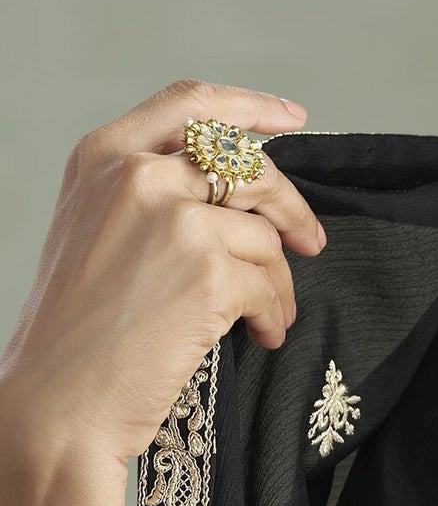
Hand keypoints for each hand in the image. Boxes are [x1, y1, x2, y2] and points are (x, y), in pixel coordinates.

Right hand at [0, 79, 321, 505]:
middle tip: (311, 240)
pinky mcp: (209, 270)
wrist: (58, 401)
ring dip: (279, 280)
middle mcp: (138, 175)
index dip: (250, 107)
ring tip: (267, 317)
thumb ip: (154, 198)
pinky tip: (263, 336)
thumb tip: (239, 200)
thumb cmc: (78, 332)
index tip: (293, 118)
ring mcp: (175, 219)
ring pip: (264, 234)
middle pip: (246, 165)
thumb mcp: (97, 233)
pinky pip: (271, 283)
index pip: (189, 104)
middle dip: (288, 203)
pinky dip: (276, 312)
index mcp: (102, 156)